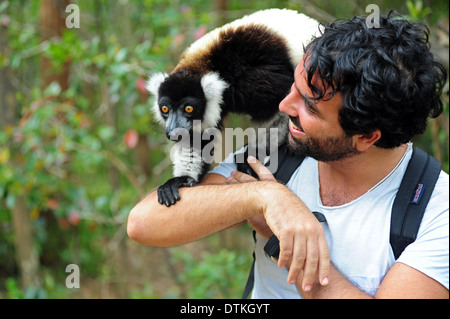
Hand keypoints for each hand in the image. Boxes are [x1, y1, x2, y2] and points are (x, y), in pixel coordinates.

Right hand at [228, 156, 329, 291]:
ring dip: (294, 271)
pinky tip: (281, 264)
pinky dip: (284, 260)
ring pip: (298, 257)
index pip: (324, 254)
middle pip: (312, 259)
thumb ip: (309, 238)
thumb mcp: (305, 222)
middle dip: (310, 276)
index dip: (324, 270)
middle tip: (307, 287)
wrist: (275, 197)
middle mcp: (310, 230)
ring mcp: (298, 230)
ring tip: (290, 279)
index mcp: (317, 229)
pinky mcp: (285, 230)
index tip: (323, 282)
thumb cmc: (290, 210)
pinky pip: (286, 251)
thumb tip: (309, 260)